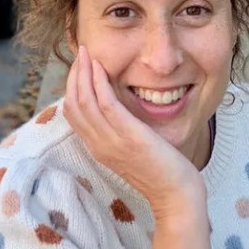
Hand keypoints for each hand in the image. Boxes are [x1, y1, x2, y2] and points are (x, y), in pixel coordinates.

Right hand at [63, 46, 205, 215]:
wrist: (175, 195)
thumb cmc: (160, 173)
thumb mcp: (131, 151)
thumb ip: (119, 132)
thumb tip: (117, 110)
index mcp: (98, 149)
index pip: (73, 114)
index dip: (72, 87)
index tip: (81, 67)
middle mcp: (99, 145)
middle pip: (73, 104)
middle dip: (74, 75)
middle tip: (81, 54)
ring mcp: (112, 142)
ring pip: (84, 102)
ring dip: (83, 73)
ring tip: (87, 53)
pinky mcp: (130, 137)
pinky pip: (106, 105)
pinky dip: (99, 83)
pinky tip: (101, 67)